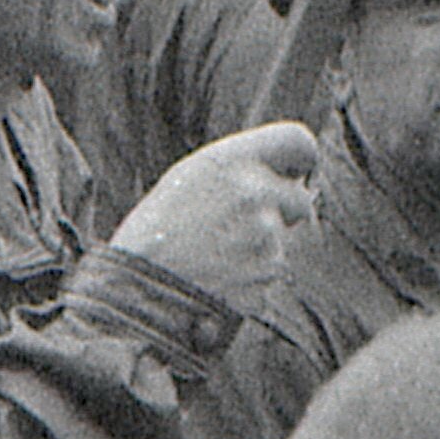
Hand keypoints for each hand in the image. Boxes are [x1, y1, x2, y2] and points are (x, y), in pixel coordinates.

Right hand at [110, 121, 316, 302]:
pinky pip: (270, 270)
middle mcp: (253, 192)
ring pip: (281, 240)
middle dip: (281, 214)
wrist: (140, 297)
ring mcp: (265, 235)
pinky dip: (251, 277)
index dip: (298, 161)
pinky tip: (218, 281)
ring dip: (258, 250)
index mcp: (227, 162)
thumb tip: (277, 175)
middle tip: (238, 231)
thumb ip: (235, 174)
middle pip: (299, 199)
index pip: (298, 141)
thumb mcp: (184, 184)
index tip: (292, 175)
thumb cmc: (152, 239)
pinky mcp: (269, 273)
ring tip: (212, 261)